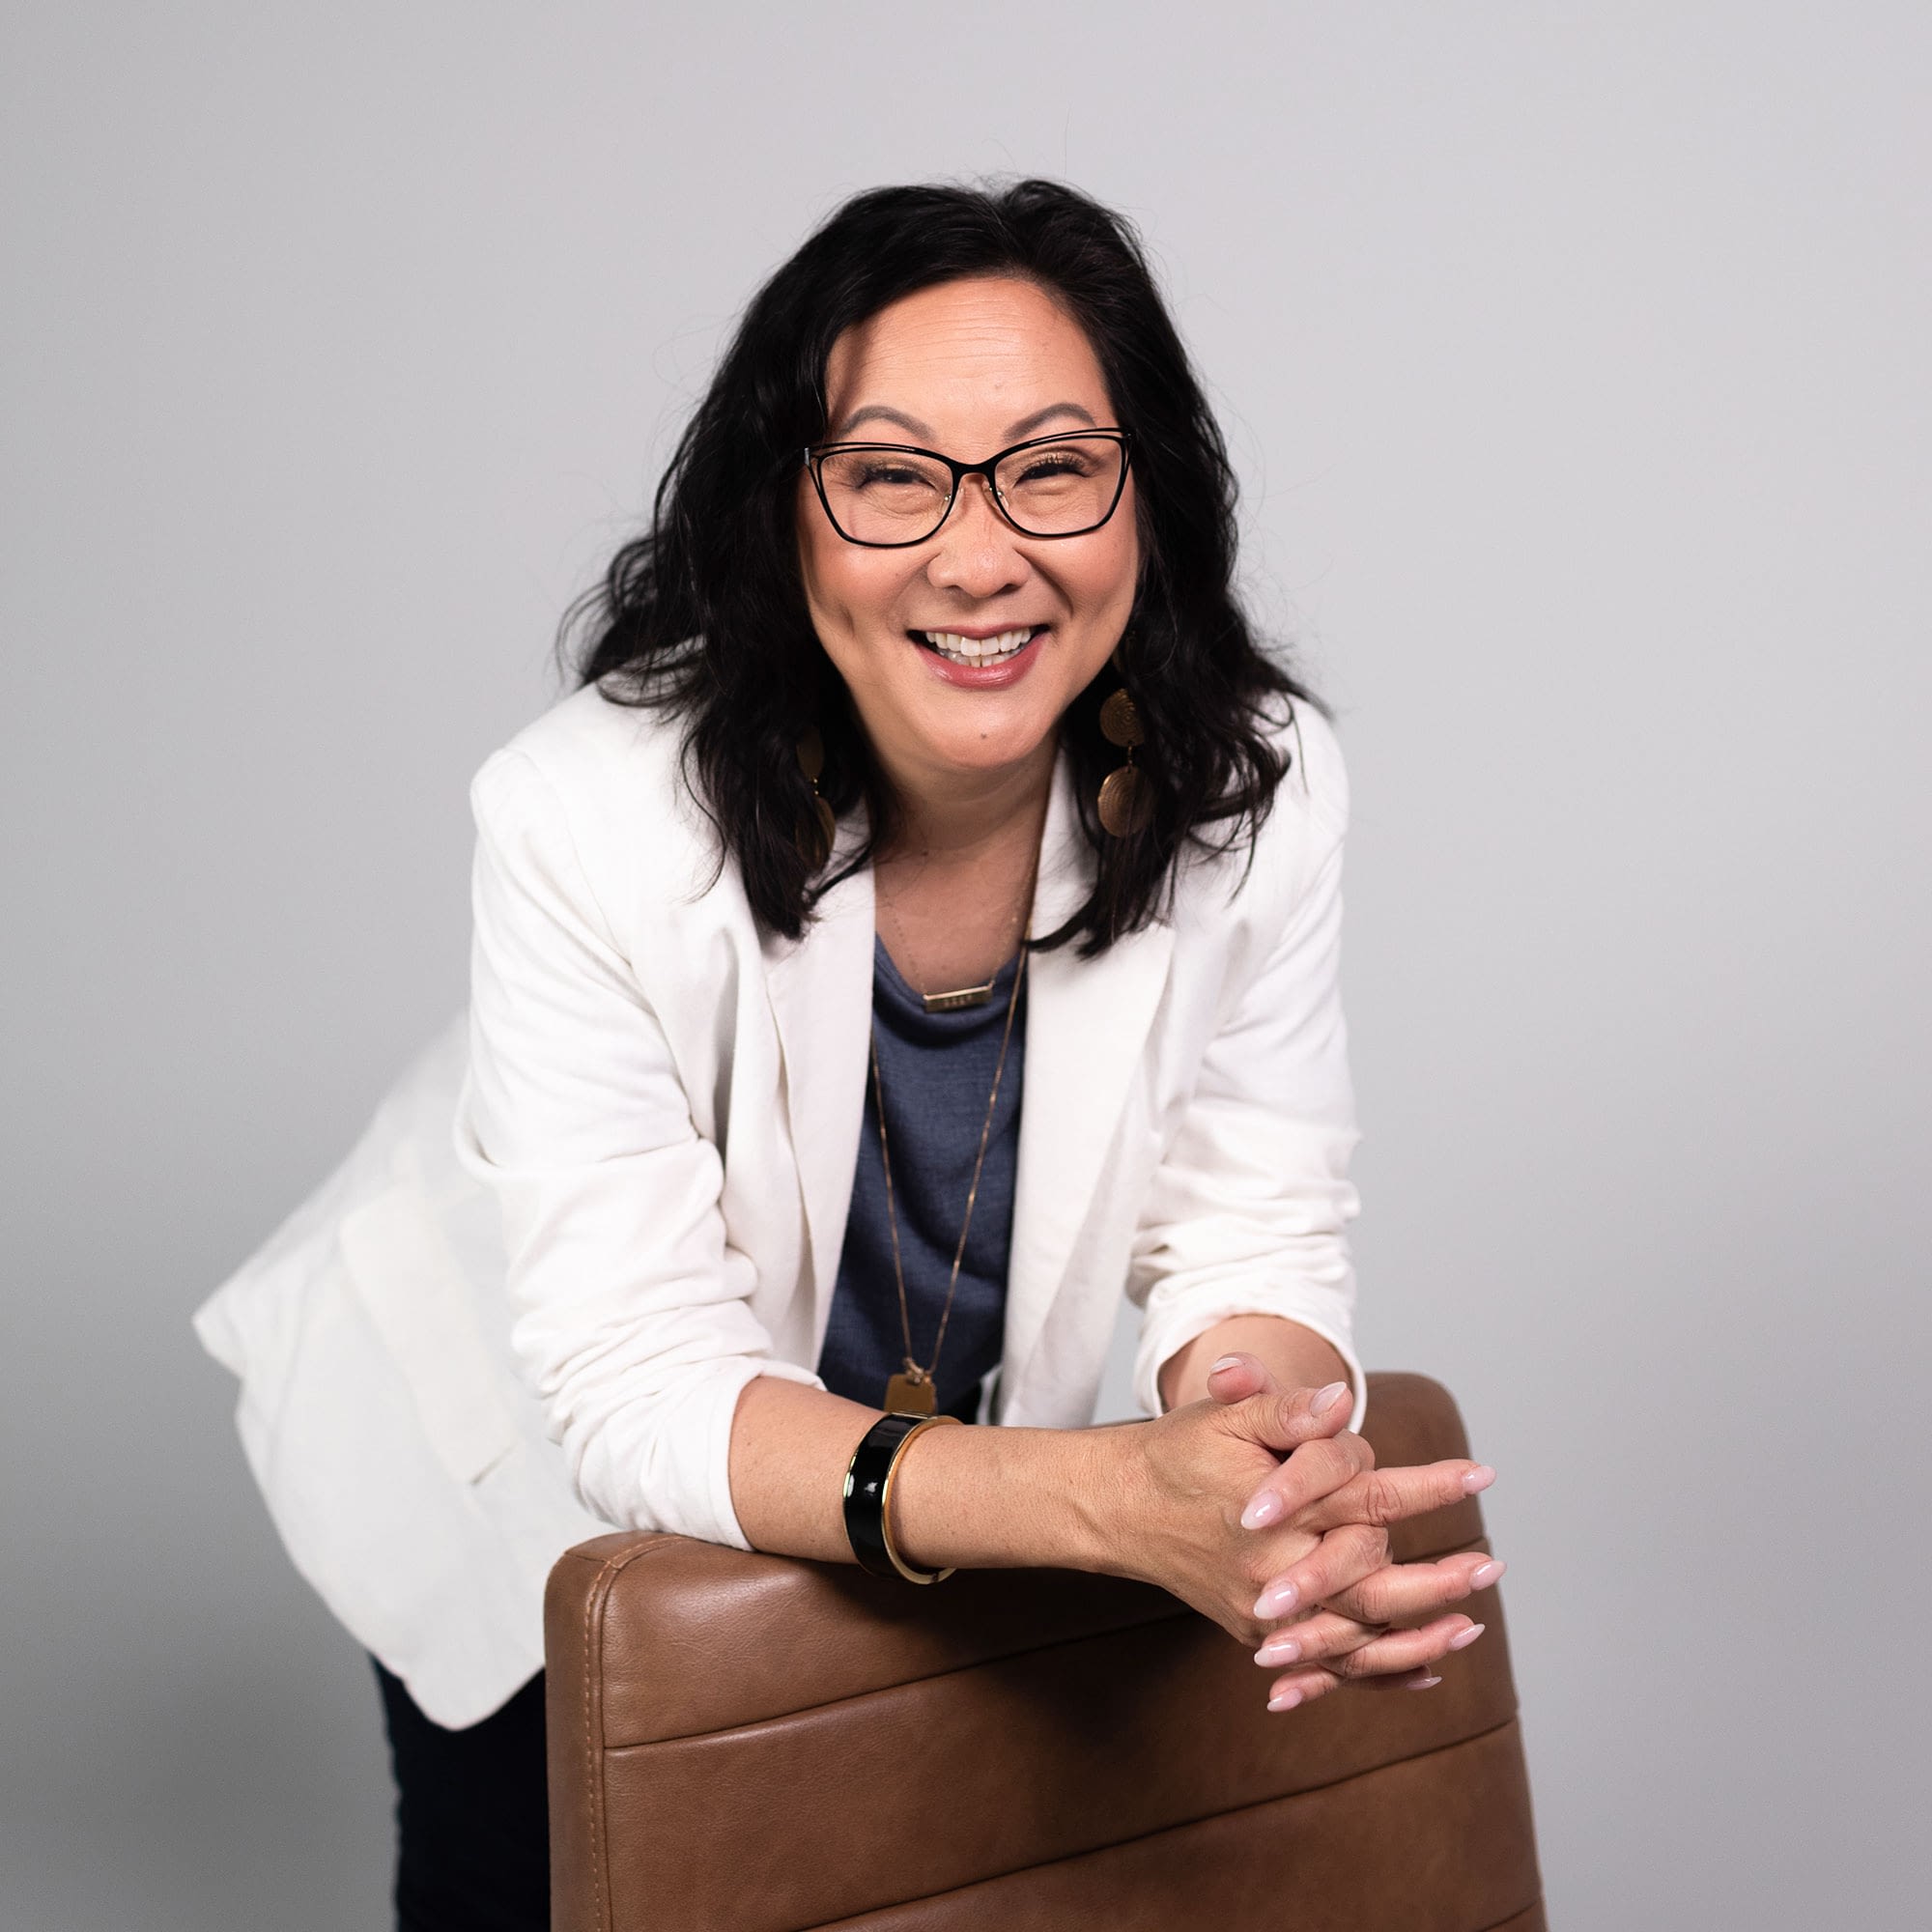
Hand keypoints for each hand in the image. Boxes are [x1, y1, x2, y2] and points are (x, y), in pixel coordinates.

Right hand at [1205, 1352, 1503, 1709]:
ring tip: (1469, 1626)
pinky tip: (1424, 1671)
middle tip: (1490, 1567)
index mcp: (1276, 1513)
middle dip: (1436, 1579)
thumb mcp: (1224, 1417)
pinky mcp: (1258, 1634)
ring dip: (1418, 1636)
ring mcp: (1266, 1614)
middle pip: (1373, 1585)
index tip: (1480, 1476)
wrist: (1116, 1508)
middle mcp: (1275, 1573)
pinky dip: (1377, 1673)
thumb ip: (1284, 1408)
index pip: (1368, 1498)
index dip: (1429, 1486)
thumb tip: (1339, 1401)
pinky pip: (1328, 1666)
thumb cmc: (1176, 1454)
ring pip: (1356, 1640)